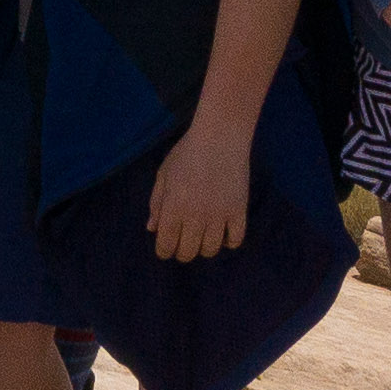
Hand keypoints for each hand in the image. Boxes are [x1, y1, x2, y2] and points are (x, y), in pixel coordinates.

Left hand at [149, 113, 252, 261]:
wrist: (220, 136)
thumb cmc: (187, 153)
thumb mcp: (164, 175)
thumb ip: (156, 203)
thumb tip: (152, 229)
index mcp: (173, 207)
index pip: (165, 245)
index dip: (164, 251)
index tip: (166, 247)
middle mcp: (195, 215)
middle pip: (187, 253)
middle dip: (182, 251)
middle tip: (184, 241)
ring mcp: (219, 215)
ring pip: (210, 250)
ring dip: (204, 247)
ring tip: (203, 235)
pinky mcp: (239, 211)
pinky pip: (235, 240)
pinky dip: (228, 242)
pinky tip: (222, 231)